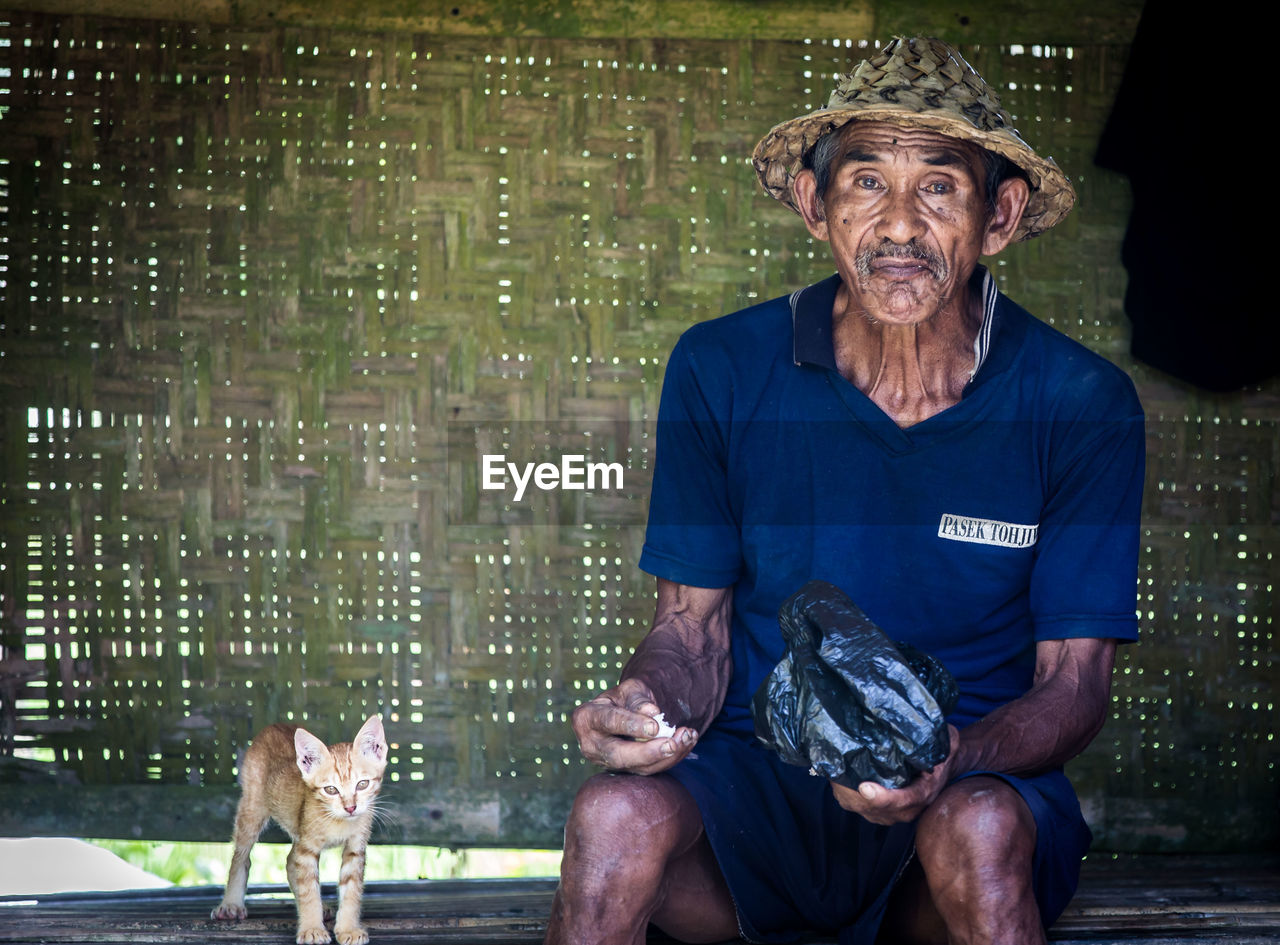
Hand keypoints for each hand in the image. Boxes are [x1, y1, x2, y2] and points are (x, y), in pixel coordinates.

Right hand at [571, 678, 698, 774]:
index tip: (655, 725)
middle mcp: (591, 744)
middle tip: (672, 744)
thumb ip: (639, 699)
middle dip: (647, 752)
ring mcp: (606, 762)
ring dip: (666, 756)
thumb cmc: (625, 697)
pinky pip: (648, 770)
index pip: (608, 722)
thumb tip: (652, 712)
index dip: (632, 724)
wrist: (625, 712)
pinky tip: (687, 742)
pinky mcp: (625, 771)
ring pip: (636, 768)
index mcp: (586, 717)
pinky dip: (671, 758)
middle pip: (618, 755)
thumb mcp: (630, 689)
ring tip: (687, 737)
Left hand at [829, 726, 960, 824]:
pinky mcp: (877, 810)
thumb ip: (939, 738)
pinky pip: (853, 804)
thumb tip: (924, 728)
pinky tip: (838, 772)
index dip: (882, 798)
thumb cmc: (942, 751)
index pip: (903, 801)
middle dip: (851, 791)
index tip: (865, 787)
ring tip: (834, 767)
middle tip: (836, 767)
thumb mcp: (948, 741)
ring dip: (844, 790)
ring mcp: (891, 813)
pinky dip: (842, 790)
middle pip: (872, 808)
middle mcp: (906, 809)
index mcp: (923, 793)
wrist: (944, 767)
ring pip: (859, 807)